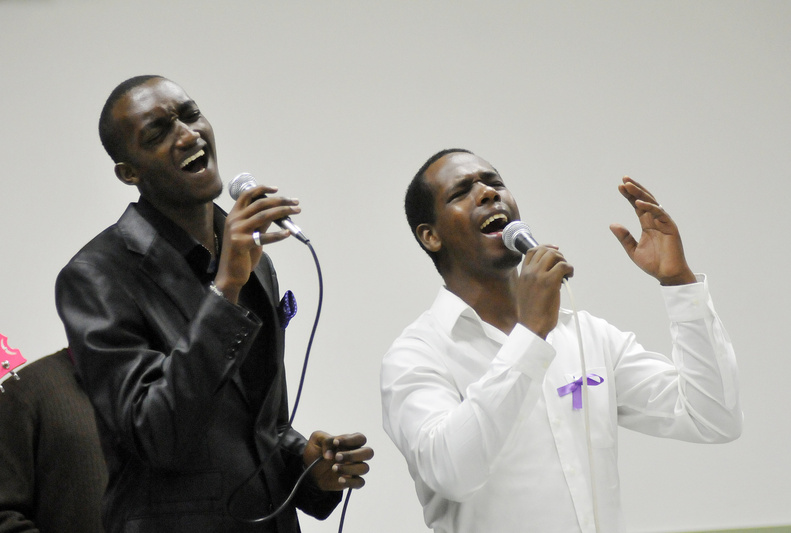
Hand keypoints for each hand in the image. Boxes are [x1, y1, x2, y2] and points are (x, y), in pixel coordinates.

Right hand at [214, 184, 300, 302]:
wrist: (230, 274)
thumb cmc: (242, 254)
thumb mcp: (251, 234)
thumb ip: (260, 223)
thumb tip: (277, 211)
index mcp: (234, 215)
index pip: (247, 195)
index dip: (262, 189)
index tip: (277, 189)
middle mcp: (233, 220)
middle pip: (260, 203)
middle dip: (280, 201)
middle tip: (295, 203)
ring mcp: (236, 231)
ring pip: (263, 216)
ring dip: (282, 212)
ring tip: (295, 212)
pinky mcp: (241, 244)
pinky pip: (263, 237)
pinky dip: (277, 235)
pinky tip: (287, 234)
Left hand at [304, 431, 372, 490]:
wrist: (308, 468)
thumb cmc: (316, 451)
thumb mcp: (316, 439)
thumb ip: (325, 440)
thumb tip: (330, 455)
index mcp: (350, 442)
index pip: (360, 438)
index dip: (350, 440)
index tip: (335, 442)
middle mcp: (355, 454)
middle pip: (369, 452)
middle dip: (353, 455)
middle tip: (337, 457)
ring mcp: (354, 468)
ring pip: (364, 468)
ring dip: (349, 468)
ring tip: (334, 468)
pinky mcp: (351, 481)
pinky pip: (360, 482)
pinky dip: (351, 482)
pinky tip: (339, 479)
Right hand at [516, 245, 573, 338]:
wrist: (532, 324)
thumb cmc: (531, 313)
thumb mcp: (526, 291)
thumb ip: (533, 279)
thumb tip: (551, 272)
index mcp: (523, 274)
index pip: (531, 251)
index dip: (545, 247)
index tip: (555, 250)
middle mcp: (529, 272)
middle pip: (544, 250)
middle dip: (557, 255)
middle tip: (563, 265)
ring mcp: (539, 275)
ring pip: (554, 255)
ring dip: (563, 261)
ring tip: (566, 272)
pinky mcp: (550, 281)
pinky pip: (563, 266)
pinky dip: (569, 268)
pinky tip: (569, 276)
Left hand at [609, 176, 695, 285]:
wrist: (667, 275)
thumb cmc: (653, 264)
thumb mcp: (633, 250)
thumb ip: (624, 237)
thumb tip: (612, 224)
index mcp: (648, 225)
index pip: (638, 206)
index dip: (629, 196)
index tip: (620, 186)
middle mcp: (656, 221)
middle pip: (645, 200)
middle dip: (634, 189)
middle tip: (624, 179)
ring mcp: (664, 223)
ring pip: (652, 203)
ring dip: (640, 194)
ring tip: (628, 185)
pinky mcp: (671, 228)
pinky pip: (660, 214)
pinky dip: (649, 207)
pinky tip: (638, 203)